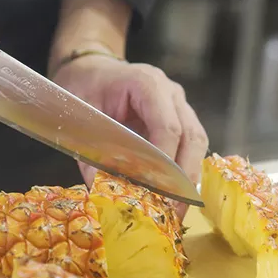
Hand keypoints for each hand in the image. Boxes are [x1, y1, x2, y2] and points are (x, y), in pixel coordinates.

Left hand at [52, 55, 208, 214]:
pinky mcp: (180, 119)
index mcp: (147, 83)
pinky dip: (184, 171)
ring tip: (178, 208)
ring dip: (189, 177)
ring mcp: (179, 105)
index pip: (168, 127)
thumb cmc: (84, 86)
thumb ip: (90, 152)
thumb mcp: (80, 117)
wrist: (90, 68)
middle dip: (184, 176)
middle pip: (191, 137)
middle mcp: (171, 93)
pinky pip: (190, 146)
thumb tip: (100, 190)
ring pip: (197, 143)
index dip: (165, 162)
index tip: (158, 190)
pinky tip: (175, 195)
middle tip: (174, 209)